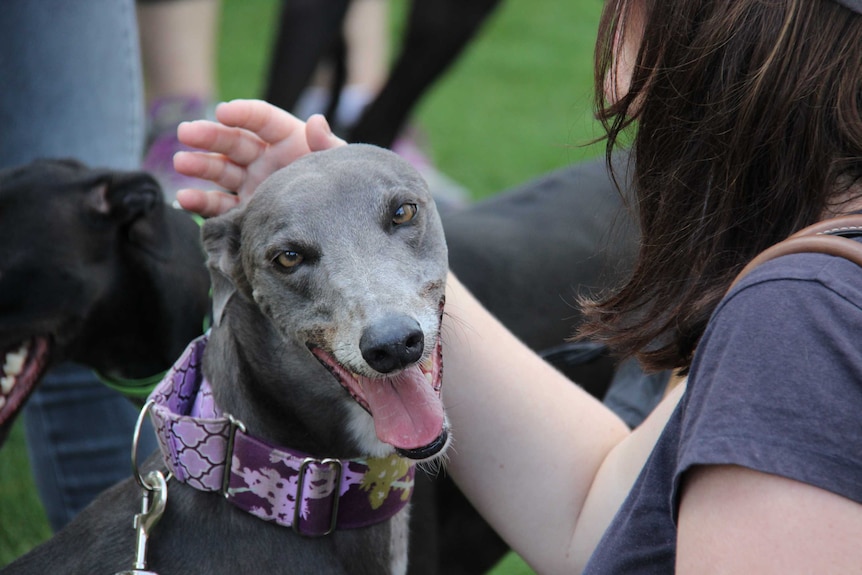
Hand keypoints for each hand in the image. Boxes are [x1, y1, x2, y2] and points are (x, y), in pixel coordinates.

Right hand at [172, 99, 345, 216]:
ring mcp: (251, 183)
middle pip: (233, 141)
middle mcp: (265, 158)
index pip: (262, 120)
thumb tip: (316, 121)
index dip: (242, 114)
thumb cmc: (340, 191)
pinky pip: (217, 204)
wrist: (338, 232)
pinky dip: (200, 201)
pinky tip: (184, 198)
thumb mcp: (336, 167)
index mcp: (288, 140)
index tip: (223, 112)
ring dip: (199, 165)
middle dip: (209, 136)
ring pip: (220, 170)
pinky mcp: (243, 209)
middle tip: (186, 132)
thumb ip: (327, 145)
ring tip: (182, 163)